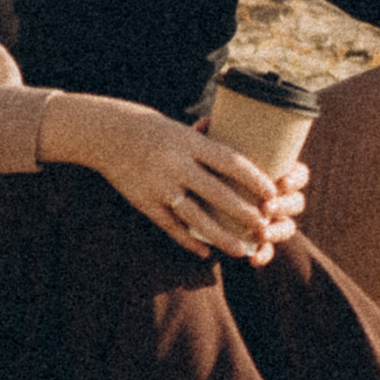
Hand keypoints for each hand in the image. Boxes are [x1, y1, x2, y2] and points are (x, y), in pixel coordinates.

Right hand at [41, 97, 305, 262]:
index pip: (230, 162)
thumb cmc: (151, 129)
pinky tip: (205, 252)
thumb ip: (208, 140)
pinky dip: (189, 241)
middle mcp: (176, 165)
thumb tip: (240, 140)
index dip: (254, 179)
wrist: (107, 134)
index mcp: (189, 143)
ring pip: (196, 217)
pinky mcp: (145, 203)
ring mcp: (160, 186)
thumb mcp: (180, 128)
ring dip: (221, 236)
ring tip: (242, 250)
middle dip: (243, 212)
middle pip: (217, 193)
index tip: (273, 193)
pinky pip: (171, 227)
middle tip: (265, 226)